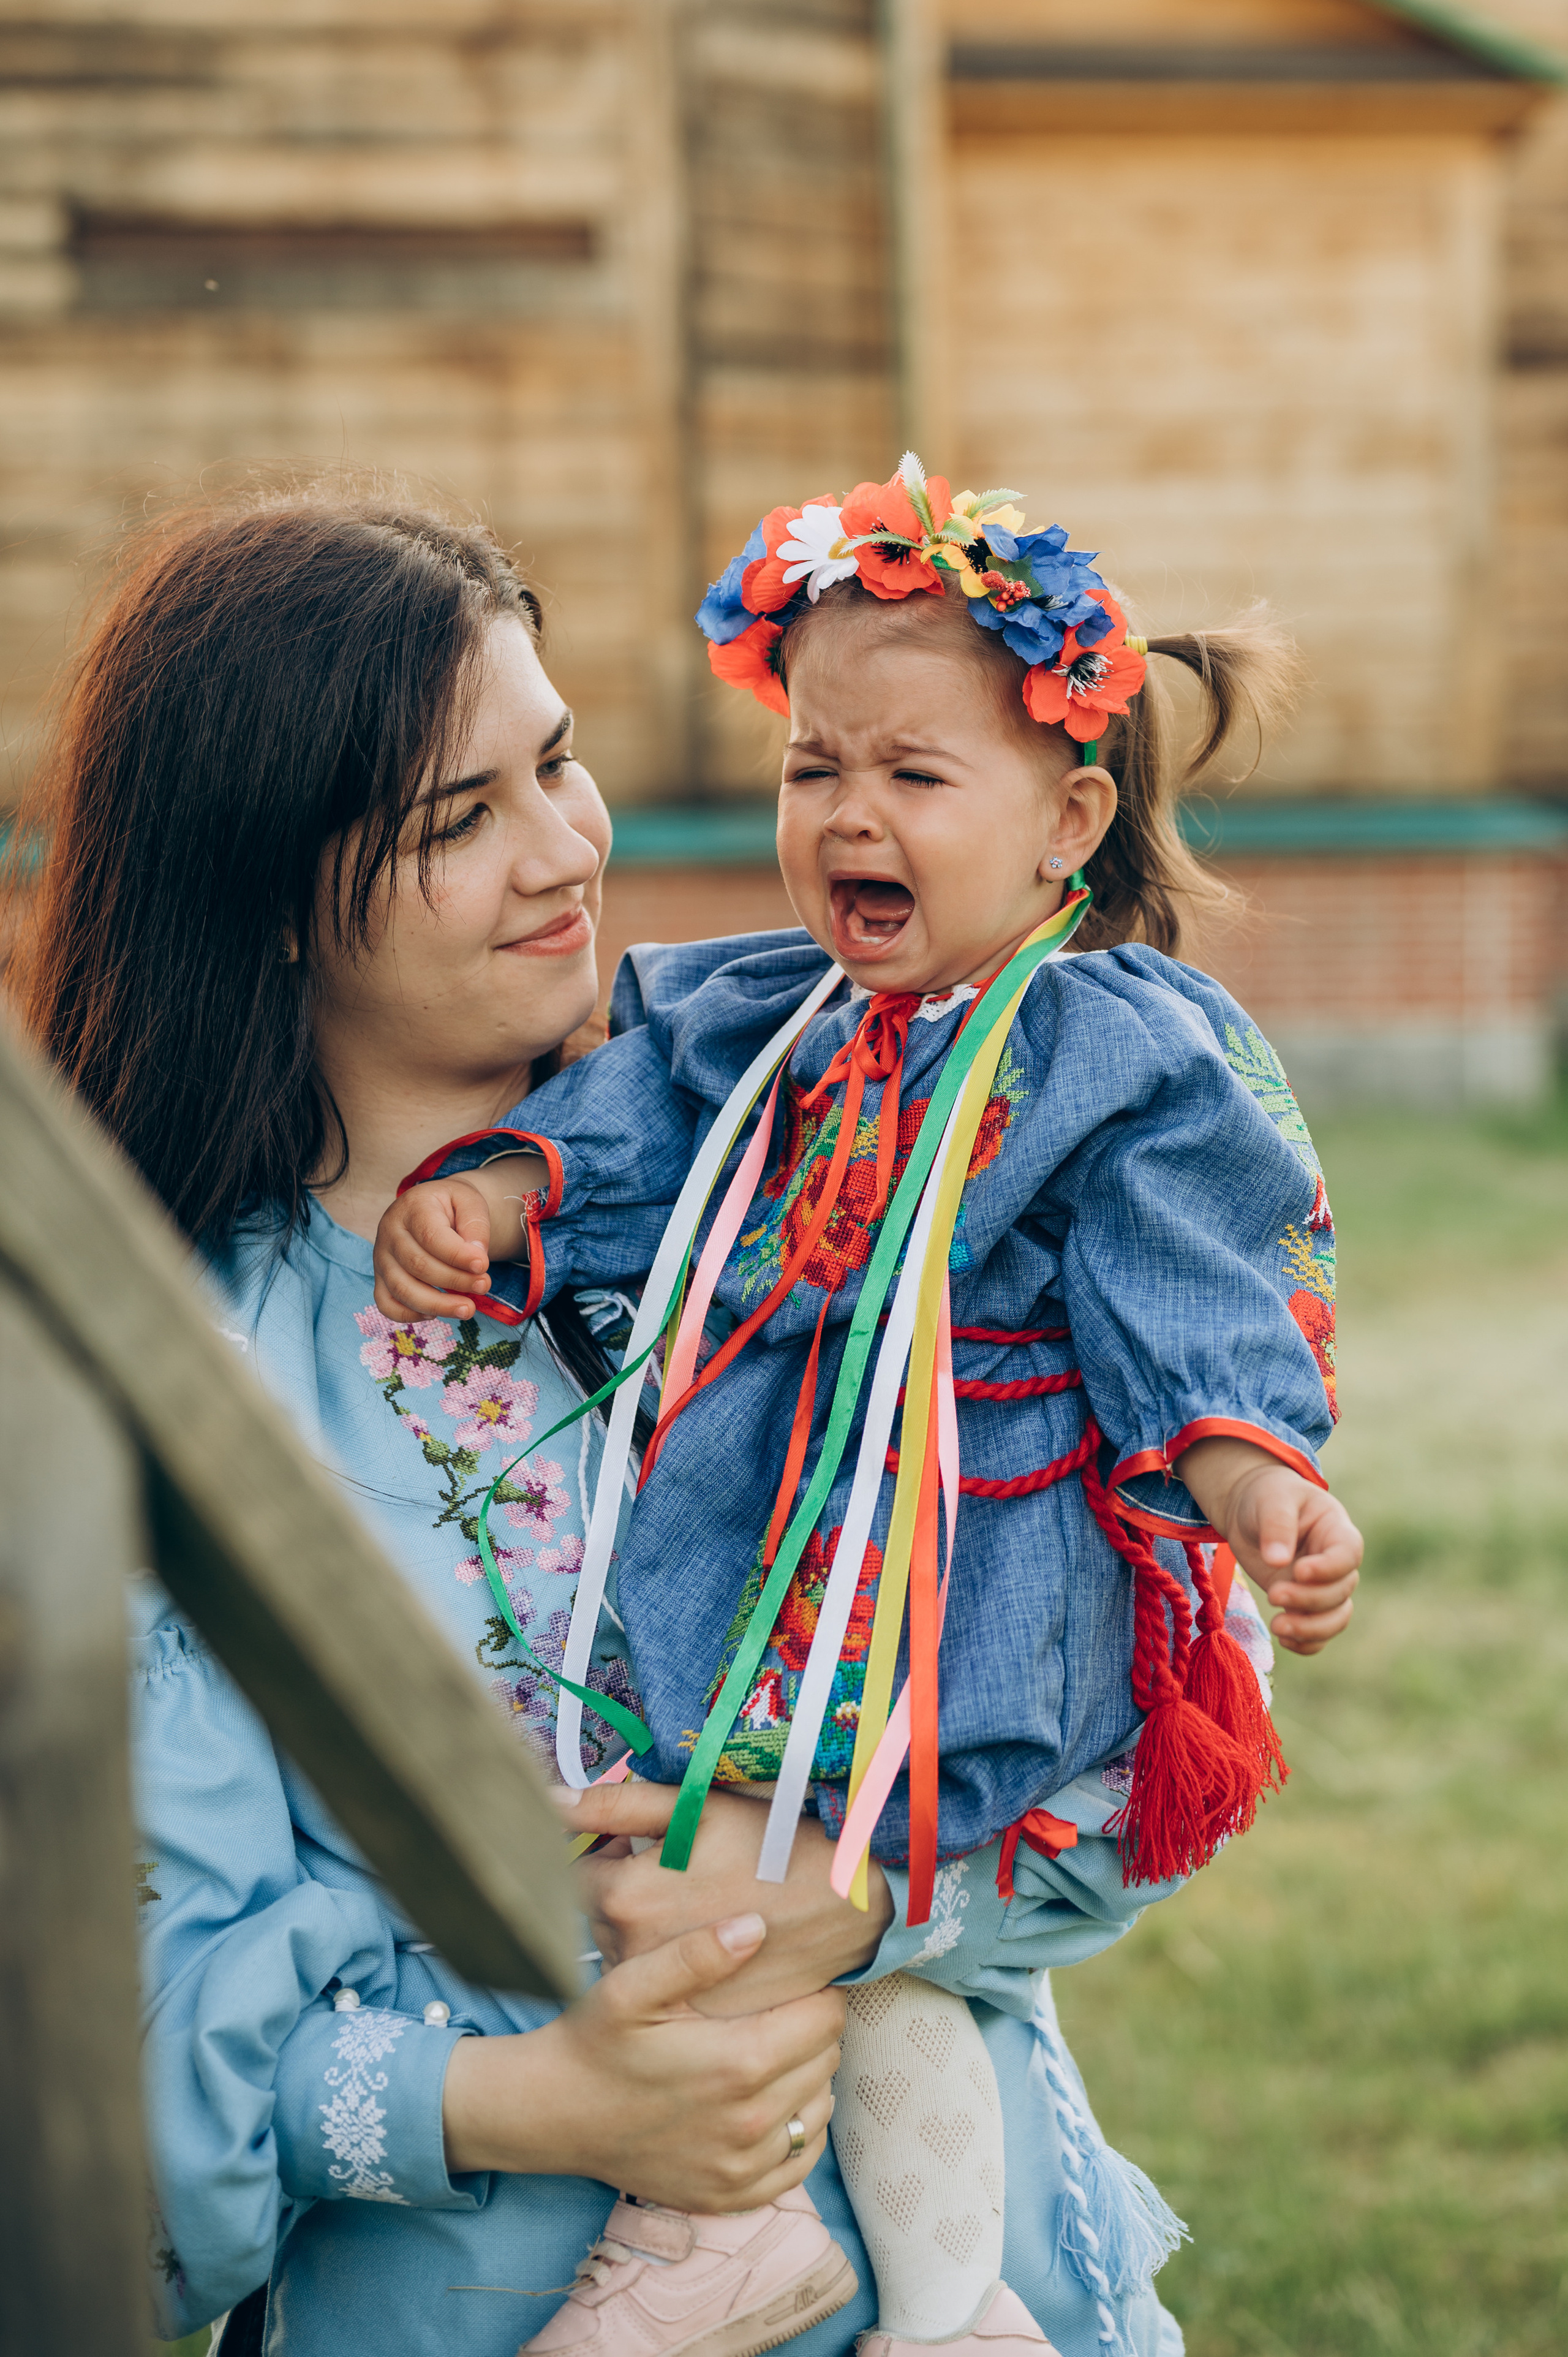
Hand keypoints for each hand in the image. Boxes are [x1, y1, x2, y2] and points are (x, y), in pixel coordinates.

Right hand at [372, 1154, 545, 1320]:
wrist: (429, 1205)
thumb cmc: (451, 1205)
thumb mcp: (470, 1201)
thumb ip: (476, 1226)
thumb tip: (477, 1259)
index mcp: (413, 1207)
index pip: (431, 1237)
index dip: (457, 1256)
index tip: (483, 1266)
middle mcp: (390, 1232)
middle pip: (418, 1265)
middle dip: (455, 1281)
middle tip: (484, 1286)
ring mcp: (382, 1257)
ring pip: (402, 1289)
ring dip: (437, 1305)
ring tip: (467, 1309)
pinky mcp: (380, 1277)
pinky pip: (386, 1303)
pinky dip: (409, 1315)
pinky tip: (435, 1314)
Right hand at [441, 1913, 843, 2207]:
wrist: (555, 2114)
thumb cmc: (596, 2041)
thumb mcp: (633, 1984)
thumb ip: (697, 1953)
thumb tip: (757, 1926)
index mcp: (738, 2064)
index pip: (826, 2019)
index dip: (817, 1991)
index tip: (793, 1981)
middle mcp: (750, 2123)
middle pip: (826, 2059)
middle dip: (811, 2030)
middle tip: (777, 2012)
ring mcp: (743, 2168)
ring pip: (820, 2107)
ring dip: (807, 2077)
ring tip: (770, 2052)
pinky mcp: (733, 2197)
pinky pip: (801, 2161)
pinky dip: (797, 2130)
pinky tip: (769, 2102)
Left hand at [567, 1781, 893, 2018]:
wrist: (847, 1899)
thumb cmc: (771, 1840)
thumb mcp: (694, 1806)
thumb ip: (615, 1803)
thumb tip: (549, 1800)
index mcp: (626, 1898)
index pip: (576, 1876)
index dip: (606, 1851)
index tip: (642, 1842)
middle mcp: (636, 1955)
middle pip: (602, 1917)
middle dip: (626, 1889)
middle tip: (681, 1866)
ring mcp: (668, 1992)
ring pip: (631, 1951)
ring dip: (650, 1926)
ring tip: (702, 1898)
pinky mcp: (700, 2015)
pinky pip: (669, 1985)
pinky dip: (681, 1961)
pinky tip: (715, 1933)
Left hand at [1174, 1437, 1360, 1655]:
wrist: (1250, 1510)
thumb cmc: (1267, 1496)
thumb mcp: (1271, 1500)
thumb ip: (1276, 1526)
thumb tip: (1277, 1561)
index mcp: (1336, 1530)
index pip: (1348, 1554)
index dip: (1329, 1569)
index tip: (1299, 1571)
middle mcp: (1336, 1563)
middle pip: (1340, 1592)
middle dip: (1309, 1600)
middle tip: (1273, 1594)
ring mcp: (1322, 1586)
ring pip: (1335, 1618)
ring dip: (1311, 1629)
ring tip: (1278, 1627)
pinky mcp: (1305, 1604)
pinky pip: (1319, 1633)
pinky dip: (1306, 1643)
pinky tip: (1283, 1639)